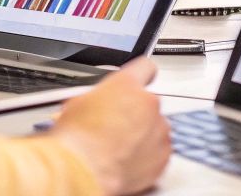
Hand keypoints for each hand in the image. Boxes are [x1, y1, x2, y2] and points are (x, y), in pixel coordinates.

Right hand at [47, 59, 171, 194]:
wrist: (83, 172)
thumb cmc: (77, 141)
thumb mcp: (77, 105)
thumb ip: (98, 97)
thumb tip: (95, 103)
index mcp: (127, 85)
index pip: (144, 68)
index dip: (139, 77)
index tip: (137, 85)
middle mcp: (148, 103)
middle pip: (148, 103)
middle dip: (135, 113)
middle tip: (116, 127)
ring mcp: (159, 129)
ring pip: (155, 127)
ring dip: (142, 135)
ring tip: (119, 148)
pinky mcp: (163, 155)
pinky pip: (159, 151)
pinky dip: (147, 156)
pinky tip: (126, 161)